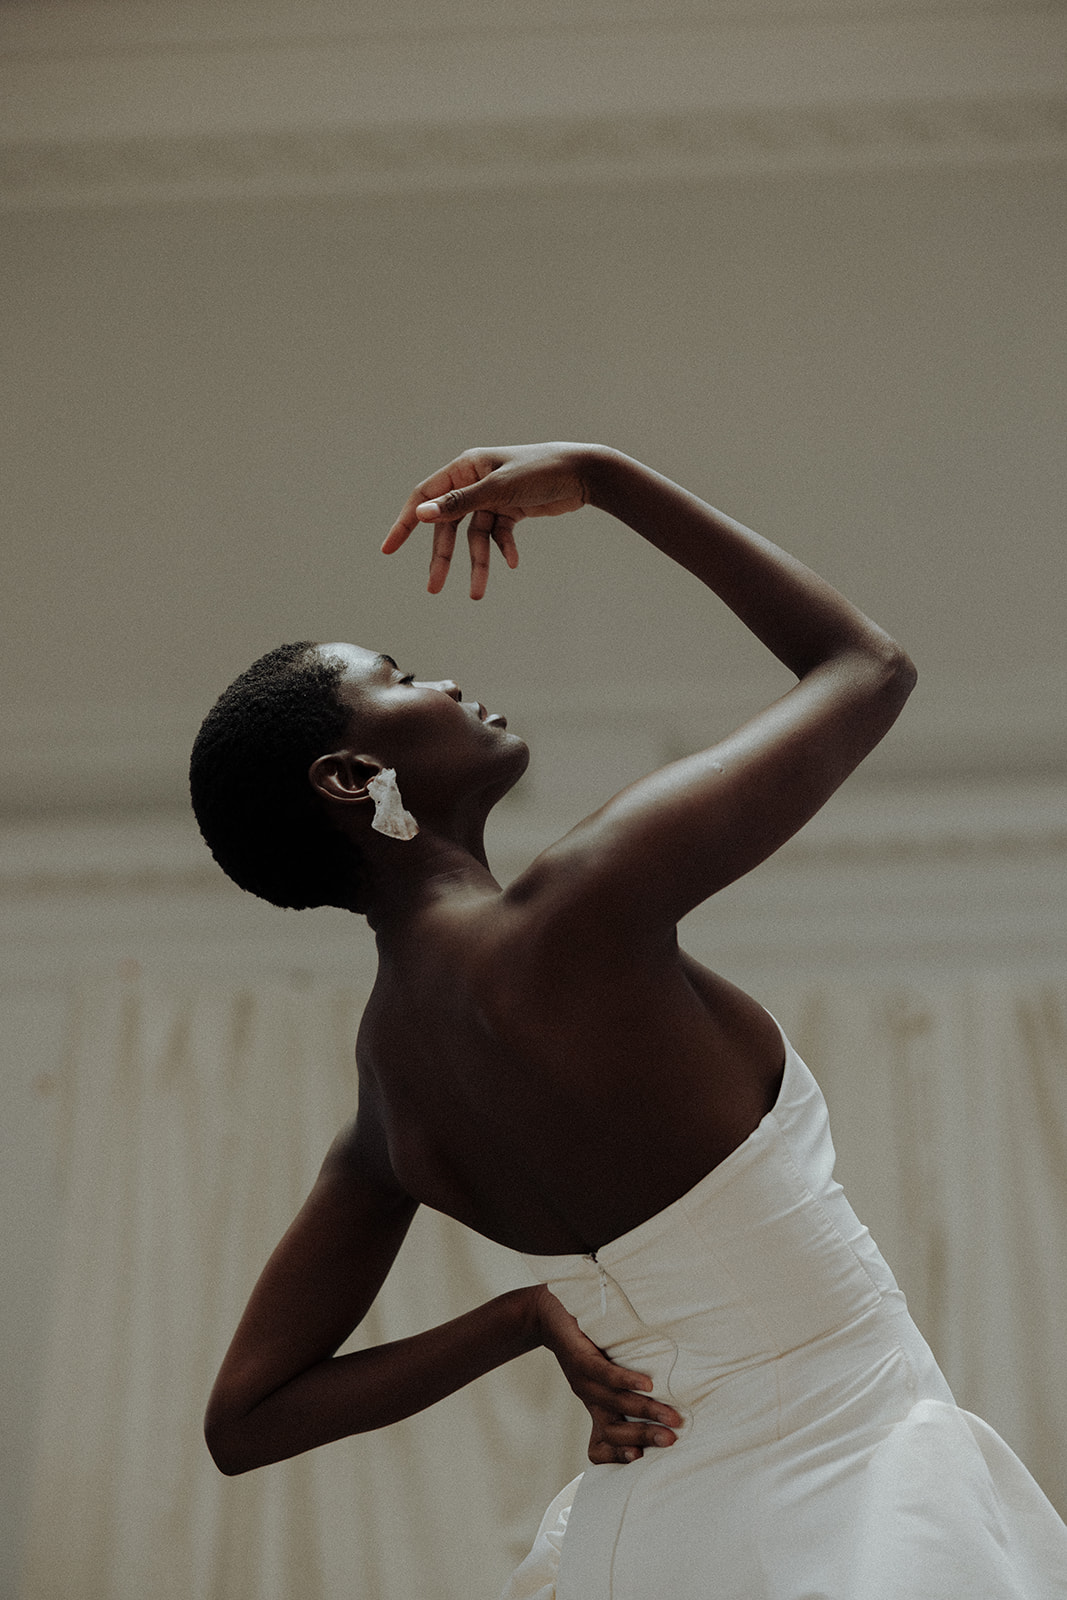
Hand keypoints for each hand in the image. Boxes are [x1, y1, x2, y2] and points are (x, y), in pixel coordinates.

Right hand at [382, 443, 594, 598]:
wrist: (583, 473)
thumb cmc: (540, 470)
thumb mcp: (497, 488)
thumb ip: (459, 503)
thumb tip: (421, 513)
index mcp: (464, 468)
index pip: (425, 497)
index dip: (405, 523)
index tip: (389, 548)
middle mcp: (474, 482)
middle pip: (449, 525)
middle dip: (444, 557)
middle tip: (434, 588)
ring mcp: (492, 498)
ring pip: (475, 536)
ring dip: (478, 563)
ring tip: (477, 592)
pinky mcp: (510, 511)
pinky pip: (499, 535)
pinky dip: (504, 549)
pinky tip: (513, 563)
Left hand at [532, 1284, 680, 1465]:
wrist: (548, 1315)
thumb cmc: (586, 1343)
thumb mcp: (606, 1370)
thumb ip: (628, 1388)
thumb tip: (670, 1398)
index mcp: (596, 1407)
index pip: (600, 1446)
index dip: (618, 1456)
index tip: (644, 1460)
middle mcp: (590, 1399)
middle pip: (614, 1430)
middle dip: (645, 1436)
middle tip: (672, 1440)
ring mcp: (583, 1380)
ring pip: (616, 1403)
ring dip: (646, 1412)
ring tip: (672, 1418)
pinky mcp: (579, 1358)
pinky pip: (604, 1374)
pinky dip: (627, 1381)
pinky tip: (647, 1385)